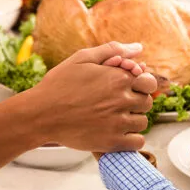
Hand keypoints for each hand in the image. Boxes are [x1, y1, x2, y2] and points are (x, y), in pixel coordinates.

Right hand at [29, 42, 152, 151]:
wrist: (40, 114)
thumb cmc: (59, 84)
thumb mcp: (82, 58)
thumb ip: (113, 50)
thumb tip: (139, 48)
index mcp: (118, 78)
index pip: (149, 82)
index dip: (140, 84)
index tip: (127, 87)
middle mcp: (121, 100)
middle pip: (147, 102)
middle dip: (136, 101)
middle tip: (117, 102)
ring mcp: (117, 122)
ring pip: (142, 122)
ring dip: (132, 119)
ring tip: (113, 117)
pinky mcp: (111, 142)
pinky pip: (137, 142)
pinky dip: (131, 138)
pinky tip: (117, 132)